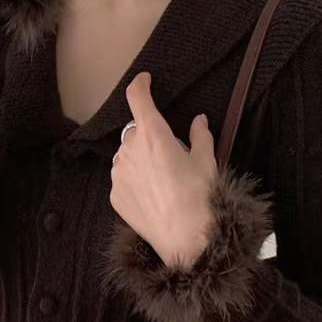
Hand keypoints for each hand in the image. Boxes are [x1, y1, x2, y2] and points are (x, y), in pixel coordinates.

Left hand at [109, 72, 217, 267]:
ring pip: (126, 155)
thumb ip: (200, 136)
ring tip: (161, 179)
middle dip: (148, 136)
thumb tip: (198, 121)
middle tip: (169, 155)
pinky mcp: (115, 195)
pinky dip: (133, 180)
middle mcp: (130, 150)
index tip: (145, 82)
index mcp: (153, 134)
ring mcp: (119, 174)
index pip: (137, 97)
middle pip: (135, 131)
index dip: (140, 85)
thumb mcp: (206, 161)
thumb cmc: (200, 197)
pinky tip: (152, 194)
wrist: (185, 239)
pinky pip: (122, 178)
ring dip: (139, 158)